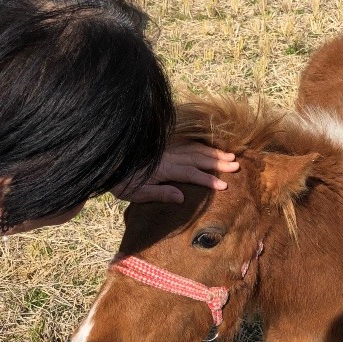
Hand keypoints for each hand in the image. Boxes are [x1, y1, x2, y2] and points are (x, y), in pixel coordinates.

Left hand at [110, 143, 238, 202]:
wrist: (107, 161)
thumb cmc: (121, 181)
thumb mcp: (137, 194)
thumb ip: (160, 194)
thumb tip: (181, 197)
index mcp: (163, 169)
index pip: (190, 174)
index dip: (208, 179)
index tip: (224, 185)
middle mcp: (167, 156)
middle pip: (197, 158)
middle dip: (217, 162)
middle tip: (236, 166)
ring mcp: (166, 150)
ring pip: (194, 149)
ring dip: (212, 153)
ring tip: (229, 156)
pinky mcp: (163, 147)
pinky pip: (186, 144)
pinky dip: (200, 145)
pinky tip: (209, 149)